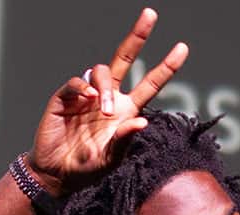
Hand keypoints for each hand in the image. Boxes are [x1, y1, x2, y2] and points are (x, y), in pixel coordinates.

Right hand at [28, 8, 188, 195]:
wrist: (57, 173)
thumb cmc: (89, 167)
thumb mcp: (112, 158)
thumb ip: (125, 140)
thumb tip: (143, 122)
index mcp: (127, 111)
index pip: (150, 84)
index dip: (166, 67)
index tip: (182, 48)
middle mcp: (110, 98)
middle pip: (125, 59)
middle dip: (138, 36)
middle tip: (151, 14)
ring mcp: (87, 96)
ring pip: (102, 72)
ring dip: (106, 87)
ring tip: (103, 109)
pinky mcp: (65, 98)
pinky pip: (76, 82)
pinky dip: (82, 86)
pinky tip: (87, 98)